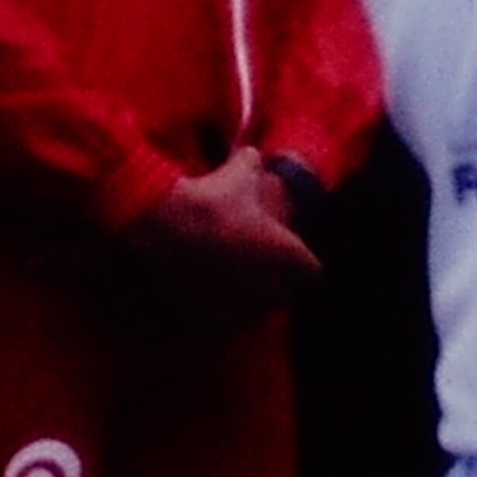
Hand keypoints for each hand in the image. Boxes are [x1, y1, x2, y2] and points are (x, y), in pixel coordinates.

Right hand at [115, 151, 321, 305]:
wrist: (165, 224)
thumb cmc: (211, 196)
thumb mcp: (240, 171)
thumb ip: (253, 166)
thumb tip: (253, 156)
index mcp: (286, 255)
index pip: (312, 273)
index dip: (302, 263)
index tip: (290, 254)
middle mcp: (269, 287)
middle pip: (283, 294)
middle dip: (274, 281)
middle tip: (256, 263)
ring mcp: (239, 306)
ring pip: (255, 311)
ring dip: (247, 297)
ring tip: (229, 278)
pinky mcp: (209, 318)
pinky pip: (222, 320)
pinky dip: (216, 308)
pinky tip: (202, 289)